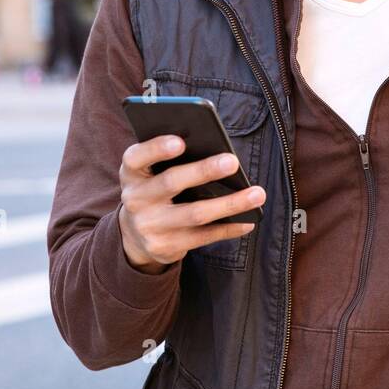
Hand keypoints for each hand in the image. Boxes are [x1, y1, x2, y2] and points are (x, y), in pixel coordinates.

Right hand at [118, 133, 265, 271]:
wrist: (134, 235)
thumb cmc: (154, 189)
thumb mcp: (150, 173)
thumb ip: (170, 159)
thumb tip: (215, 150)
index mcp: (131, 173)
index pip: (137, 157)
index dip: (156, 148)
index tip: (180, 141)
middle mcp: (136, 199)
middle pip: (171, 183)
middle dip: (203, 171)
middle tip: (232, 161)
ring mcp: (150, 226)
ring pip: (194, 214)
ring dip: (229, 203)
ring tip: (257, 194)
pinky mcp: (166, 246)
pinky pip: (203, 237)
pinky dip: (229, 228)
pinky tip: (249, 220)